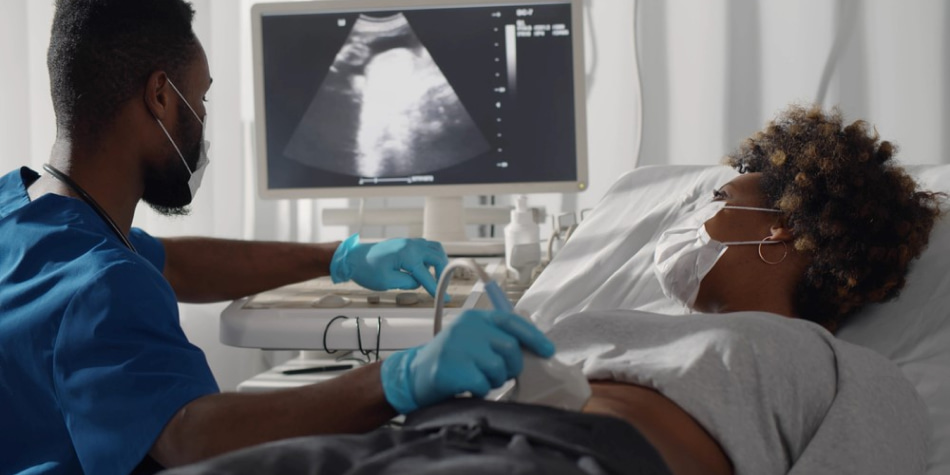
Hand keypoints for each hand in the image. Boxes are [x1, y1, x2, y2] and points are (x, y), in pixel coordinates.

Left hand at [330, 235, 447, 296]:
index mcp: (407, 255)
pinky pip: (426, 247)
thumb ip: (407, 282)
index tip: (445, 298)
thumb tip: (418, 282)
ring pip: (434, 248)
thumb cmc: (366, 269)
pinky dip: (431, 256)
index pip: (427, 275)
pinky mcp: (406, 243)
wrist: (353, 258)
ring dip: (438, 262)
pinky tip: (425, 268)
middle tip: (441, 286)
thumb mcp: (386, 282)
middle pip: (437, 257)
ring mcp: (409, 242)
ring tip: (436, 276)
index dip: (436, 288)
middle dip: (442, 272)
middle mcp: (411, 245)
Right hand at [379, 309, 554, 413]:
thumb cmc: (448, 360)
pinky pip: (482, 384)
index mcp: (474, 318)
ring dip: (493, 380)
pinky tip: (466, 386)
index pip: (512, 322)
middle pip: (510, 349)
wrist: (411, 375)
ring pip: (498, 368)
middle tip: (498, 373)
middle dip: (511, 367)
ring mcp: (458, 347)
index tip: (548, 350)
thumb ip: (495, 338)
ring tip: (476, 378)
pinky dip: (479, 390)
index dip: (533, 337)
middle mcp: (466, 328)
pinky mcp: (451, 368)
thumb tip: (532, 347)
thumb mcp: (470, 339)